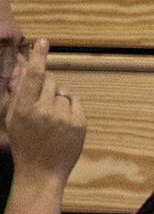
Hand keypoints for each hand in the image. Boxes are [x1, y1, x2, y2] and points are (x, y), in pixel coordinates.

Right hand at [3, 38, 85, 181]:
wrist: (42, 171)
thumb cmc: (24, 144)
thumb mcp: (13, 118)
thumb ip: (16, 92)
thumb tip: (23, 68)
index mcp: (24, 108)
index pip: (34, 76)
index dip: (40, 57)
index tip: (45, 42)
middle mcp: (44, 110)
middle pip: (51, 80)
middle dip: (47, 83)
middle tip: (41, 96)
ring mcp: (64, 117)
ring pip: (63, 92)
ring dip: (57, 97)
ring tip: (50, 116)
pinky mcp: (80, 124)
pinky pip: (76, 101)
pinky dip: (69, 106)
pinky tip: (61, 120)